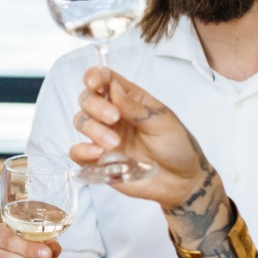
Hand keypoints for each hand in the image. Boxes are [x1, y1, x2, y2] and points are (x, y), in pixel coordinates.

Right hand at [69, 66, 210, 207]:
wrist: (180, 181)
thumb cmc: (176, 146)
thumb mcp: (162, 122)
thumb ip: (136, 108)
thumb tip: (113, 90)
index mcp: (129, 99)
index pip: (105, 79)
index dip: (95, 76)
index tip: (94, 83)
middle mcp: (112, 115)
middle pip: (87, 99)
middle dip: (95, 106)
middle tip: (114, 118)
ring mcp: (103, 137)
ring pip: (81, 122)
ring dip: (93, 129)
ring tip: (114, 143)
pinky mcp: (97, 160)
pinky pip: (77, 152)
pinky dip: (82, 150)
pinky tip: (98, 153)